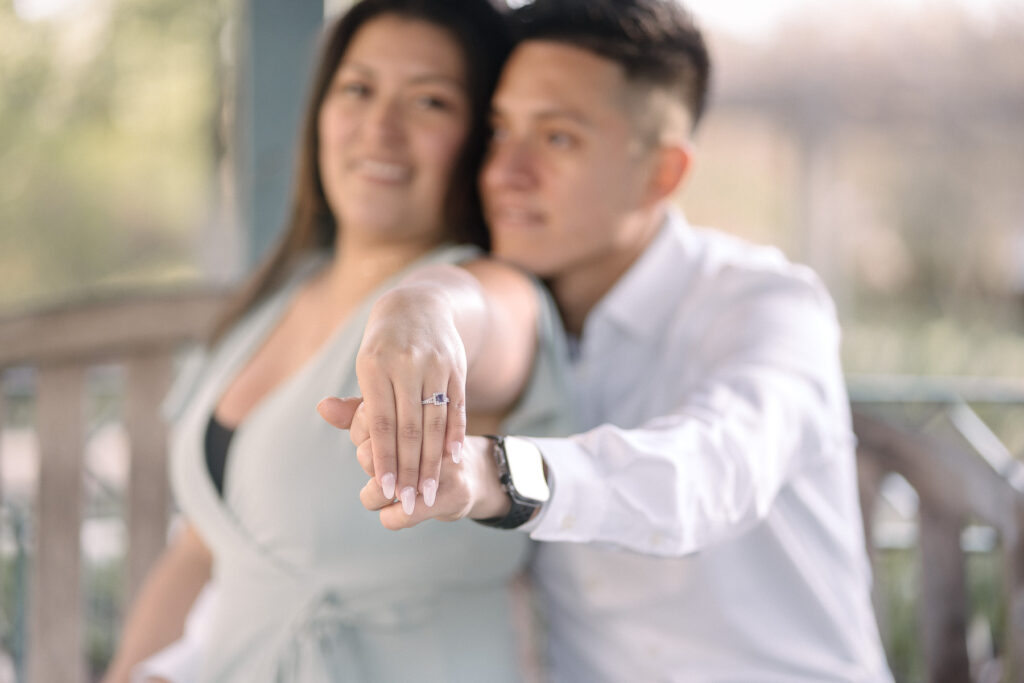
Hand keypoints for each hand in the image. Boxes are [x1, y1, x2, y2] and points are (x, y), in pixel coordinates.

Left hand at [317, 398, 509, 528]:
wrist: (481, 472)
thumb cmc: (428, 444)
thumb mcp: (398, 422)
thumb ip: (359, 414)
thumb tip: (322, 406)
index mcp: (419, 406)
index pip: (369, 422)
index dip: (364, 440)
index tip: (375, 448)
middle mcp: (434, 435)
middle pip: (370, 453)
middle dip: (370, 466)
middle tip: (381, 471)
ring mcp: (444, 466)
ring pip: (384, 486)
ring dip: (375, 495)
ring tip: (384, 493)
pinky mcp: (454, 495)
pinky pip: (402, 513)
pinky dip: (391, 516)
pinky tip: (397, 509)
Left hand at [355, 289, 468, 514]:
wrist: (420, 305)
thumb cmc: (384, 346)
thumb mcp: (366, 365)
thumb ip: (354, 398)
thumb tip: (324, 411)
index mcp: (375, 366)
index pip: (381, 423)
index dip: (385, 457)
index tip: (387, 489)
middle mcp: (406, 365)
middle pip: (411, 427)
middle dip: (411, 468)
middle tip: (411, 501)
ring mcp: (435, 365)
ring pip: (435, 421)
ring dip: (434, 460)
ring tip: (430, 491)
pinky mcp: (457, 367)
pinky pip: (457, 407)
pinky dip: (454, 434)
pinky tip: (451, 460)